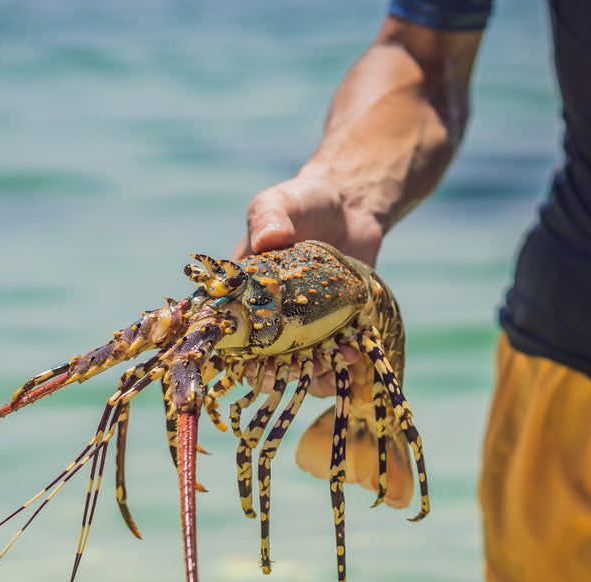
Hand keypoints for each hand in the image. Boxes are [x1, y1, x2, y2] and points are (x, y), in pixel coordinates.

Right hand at [234, 173, 381, 396]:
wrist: (349, 206)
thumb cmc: (303, 202)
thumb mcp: (280, 203)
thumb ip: (271, 218)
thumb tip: (270, 238)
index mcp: (245, 290)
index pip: (234, 330)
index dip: (242, 354)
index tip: (259, 364)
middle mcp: (271, 313)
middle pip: (270, 357)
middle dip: (288, 369)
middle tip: (311, 364)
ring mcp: (304, 323)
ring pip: (304, 362)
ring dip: (321, 370)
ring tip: (344, 358)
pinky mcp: (334, 325)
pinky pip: (334, 354)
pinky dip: (343, 362)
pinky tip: (357, 356)